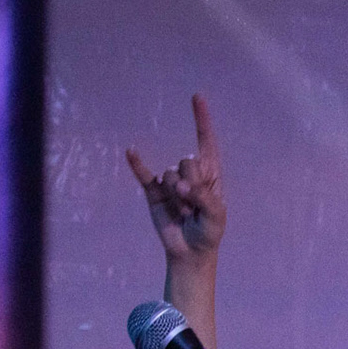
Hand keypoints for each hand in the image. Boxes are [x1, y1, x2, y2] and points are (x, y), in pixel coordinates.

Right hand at [126, 93, 225, 265]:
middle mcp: (190, 173)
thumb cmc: (209, 231)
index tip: (197, 97)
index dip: (202, 120)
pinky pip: (144, 175)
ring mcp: (170, 181)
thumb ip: (204, 198)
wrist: (190, 251)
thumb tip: (181, 186)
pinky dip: (137, 164)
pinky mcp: (153, 191)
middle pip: (187, 162)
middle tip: (195, 208)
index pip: (206, 141)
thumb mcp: (216, 216)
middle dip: (192, 186)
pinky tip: (131, 152)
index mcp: (210, 174)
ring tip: (184, 213)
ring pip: (170, 175)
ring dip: (177, 198)